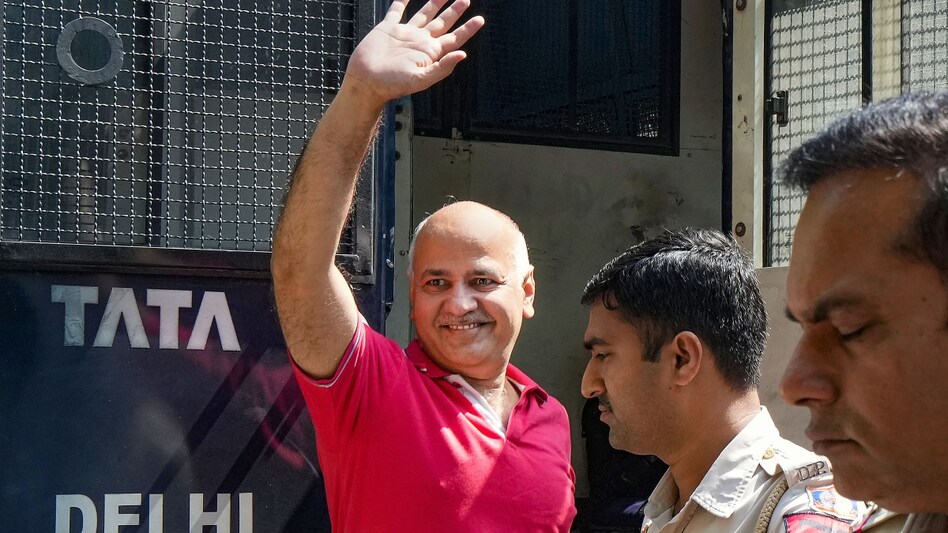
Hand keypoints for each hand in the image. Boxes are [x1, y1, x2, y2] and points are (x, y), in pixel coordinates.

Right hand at [344, 0, 483, 104]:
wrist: (366, 81)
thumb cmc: (391, 85)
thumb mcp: (420, 79)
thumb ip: (442, 67)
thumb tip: (463, 54)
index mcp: (430, 53)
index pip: (454, 38)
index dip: (467, 29)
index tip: (480, 19)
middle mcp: (420, 41)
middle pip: (443, 23)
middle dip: (455, 12)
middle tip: (466, 0)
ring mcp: (404, 34)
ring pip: (424, 14)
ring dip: (435, 3)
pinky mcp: (388, 28)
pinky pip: (397, 10)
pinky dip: (403, 0)